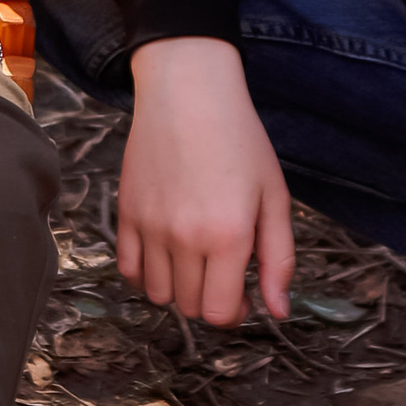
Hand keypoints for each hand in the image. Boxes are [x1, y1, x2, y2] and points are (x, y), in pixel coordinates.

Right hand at [118, 35, 295, 325]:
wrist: (189, 91)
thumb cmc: (240, 140)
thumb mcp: (274, 196)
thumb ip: (278, 259)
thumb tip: (277, 312)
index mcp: (227, 236)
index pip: (217, 312)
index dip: (233, 313)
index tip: (242, 298)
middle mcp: (184, 237)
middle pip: (189, 306)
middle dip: (210, 299)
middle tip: (223, 273)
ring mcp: (150, 227)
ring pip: (157, 293)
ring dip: (178, 289)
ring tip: (195, 262)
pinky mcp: (127, 213)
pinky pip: (128, 268)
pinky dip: (146, 273)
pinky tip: (166, 254)